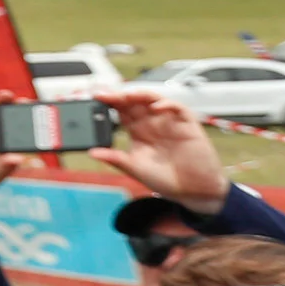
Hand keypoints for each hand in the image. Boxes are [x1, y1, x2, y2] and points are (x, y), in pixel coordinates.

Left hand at [87, 87, 226, 210]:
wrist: (192, 191)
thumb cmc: (165, 179)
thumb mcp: (135, 169)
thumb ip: (116, 159)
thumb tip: (92, 152)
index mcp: (138, 131)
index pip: (121, 111)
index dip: (109, 102)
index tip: (95, 97)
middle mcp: (152, 123)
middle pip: (135, 102)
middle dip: (120, 95)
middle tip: (105, 94)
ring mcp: (169, 122)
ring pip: (154, 100)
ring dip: (141, 95)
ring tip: (127, 96)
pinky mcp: (187, 125)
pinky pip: (178, 108)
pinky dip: (167, 104)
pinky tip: (155, 108)